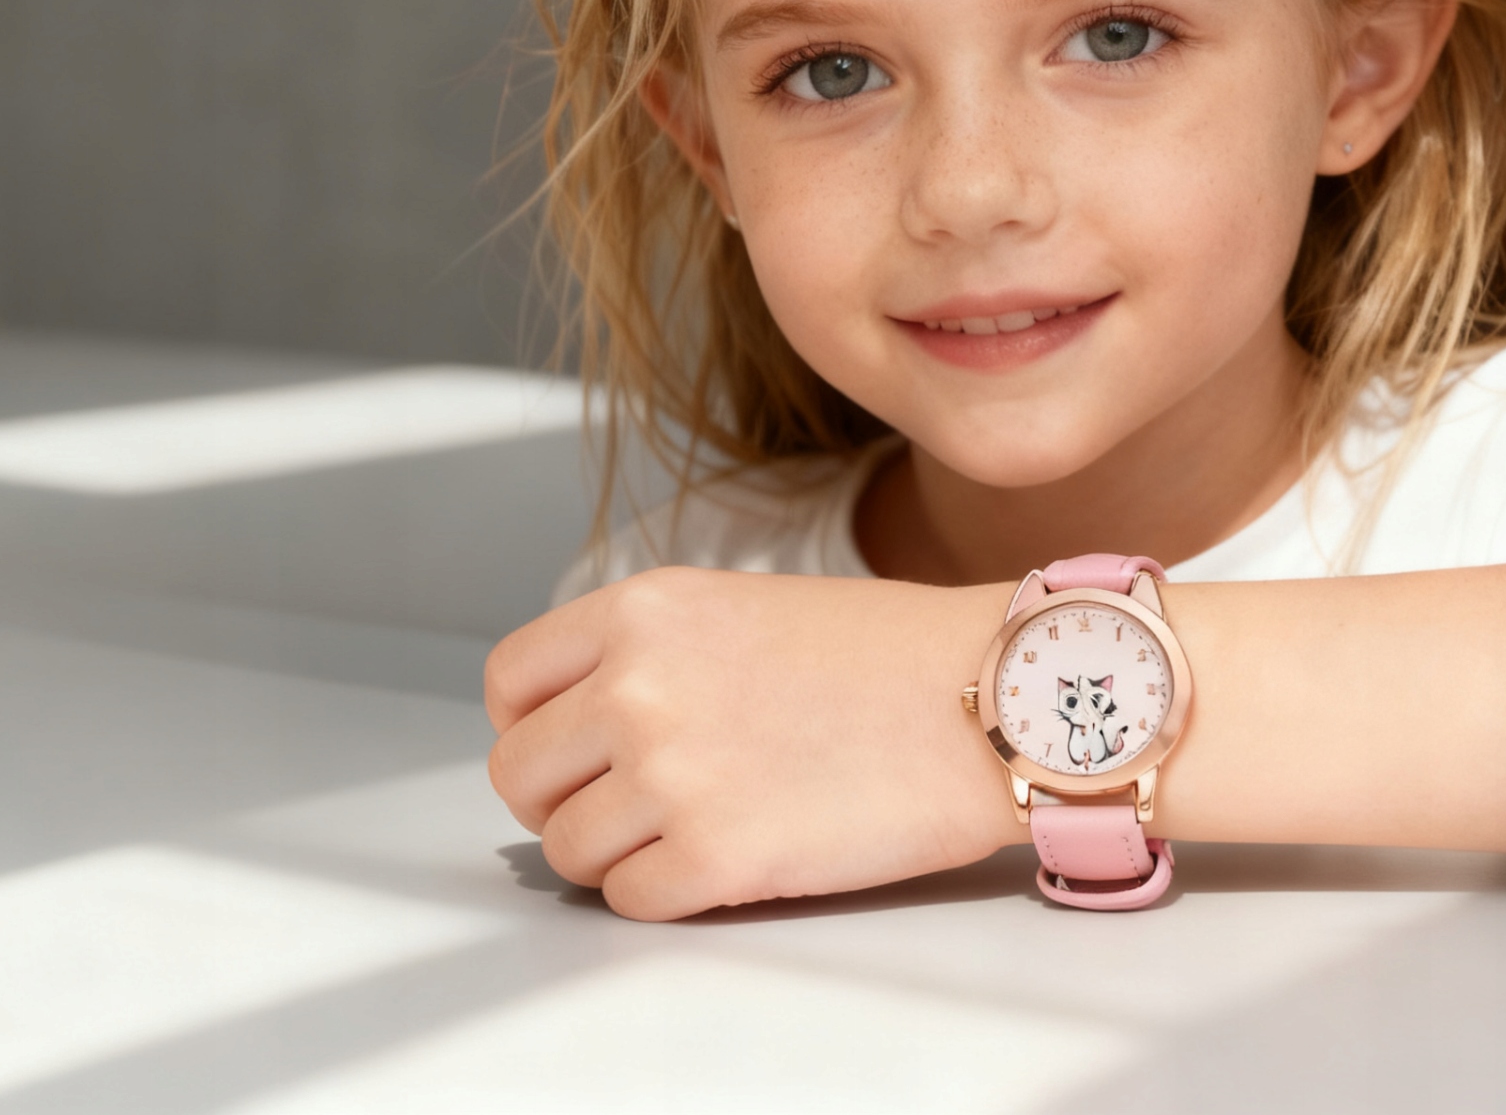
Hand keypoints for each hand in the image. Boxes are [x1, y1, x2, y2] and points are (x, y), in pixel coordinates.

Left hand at [484, 567, 1026, 919]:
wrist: (994, 699)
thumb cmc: (896, 655)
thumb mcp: (746, 607)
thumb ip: (655, 652)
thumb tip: (586, 726)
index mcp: (643, 611)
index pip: (511, 684)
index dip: (535, 728)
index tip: (573, 751)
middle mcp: (636, 686)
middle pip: (522, 777)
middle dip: (567, 800)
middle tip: (633, 808)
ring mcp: (669, 774)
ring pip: (569, 850)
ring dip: (620, 854)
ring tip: (696, 833)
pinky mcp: (715, 857)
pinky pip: (631, 900)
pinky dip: (670, 893)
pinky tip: (733, 859)